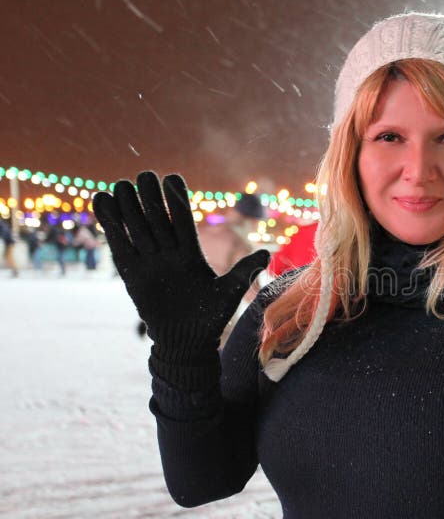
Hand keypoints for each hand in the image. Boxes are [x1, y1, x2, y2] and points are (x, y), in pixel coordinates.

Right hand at [92, 172, 268, 349]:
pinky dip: (111, 225)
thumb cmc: (209, 319)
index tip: (171, 177)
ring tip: (123, 183)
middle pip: (156, 219)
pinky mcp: (131, 274)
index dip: (175, 199)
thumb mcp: (229, 292)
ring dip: (129, 206)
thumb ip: (243, 270)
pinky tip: (102, 201)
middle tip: (144, 175)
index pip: (181, 220)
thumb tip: (266, 253)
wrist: (185, 343)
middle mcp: (168, 254)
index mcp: (190, 253)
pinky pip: (120, 245)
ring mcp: (149, 263)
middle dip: (150, 198)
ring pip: (137, 228)